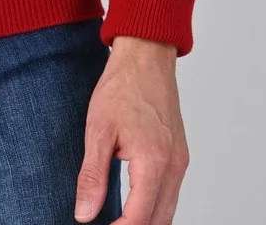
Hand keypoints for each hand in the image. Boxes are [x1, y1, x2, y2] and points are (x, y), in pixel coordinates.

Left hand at [74, 36, 188, 223]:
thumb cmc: (121, 86)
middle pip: (159, 222)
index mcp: (153, 162)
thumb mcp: (98, 130)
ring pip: (168, 211)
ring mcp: (180, 162)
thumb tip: (84, 214)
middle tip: (107, 224)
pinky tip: (134, 203)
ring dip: (145, 220)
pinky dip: (155, 206)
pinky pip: (171, 194)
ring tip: (117, 220)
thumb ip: (92, 176)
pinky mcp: (180, 156)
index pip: (139, 219)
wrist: (146, 56)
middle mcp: (173, 167)